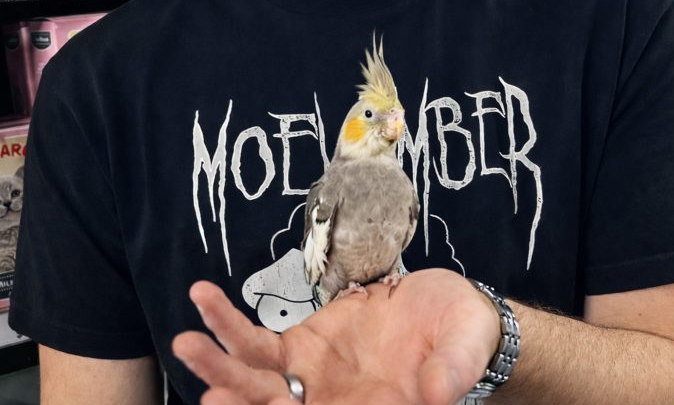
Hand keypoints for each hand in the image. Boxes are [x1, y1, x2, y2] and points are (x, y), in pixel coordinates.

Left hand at [172, 268, 499, 404]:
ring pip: (254, 380)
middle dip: (236, 398)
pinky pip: (257, 342)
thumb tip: (438, 395)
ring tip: (187, 341)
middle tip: (206, 384)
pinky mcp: (302, 346)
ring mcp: (311, 378)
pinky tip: (205, 300)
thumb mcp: (464, 350)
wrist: (448, 311)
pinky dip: (228, 325)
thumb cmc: (463, 336)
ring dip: (219, 363)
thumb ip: (452, 372)